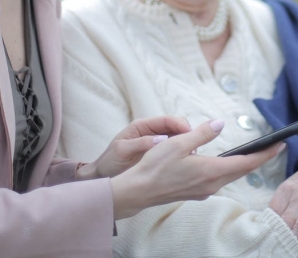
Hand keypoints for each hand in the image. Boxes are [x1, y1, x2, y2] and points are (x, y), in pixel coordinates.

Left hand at [78, 116, 192, 179]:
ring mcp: (156, 144)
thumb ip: (140, 143)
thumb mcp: (122, 151)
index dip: (181, 125)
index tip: (191, 134)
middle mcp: (151, 133)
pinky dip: (182, 155)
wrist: (102, 177)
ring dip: (186, 146)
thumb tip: (161, 139)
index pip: (167, 120)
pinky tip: (187, 164)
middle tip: (195, 148)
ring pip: (177, 140)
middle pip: (176, 128)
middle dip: (187, 136)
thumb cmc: (110, 162)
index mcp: (142, 127)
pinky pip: (173, 152)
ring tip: (193, 157)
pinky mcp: (158, 156)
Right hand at [109, 119, 283, 219]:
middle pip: (242, 171)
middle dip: (259, 158)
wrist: (139, 191)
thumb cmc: (156, 166)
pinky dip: (229, 169)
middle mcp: (212, 184)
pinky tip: (225, 162)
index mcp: (211, 171)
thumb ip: (202, 133)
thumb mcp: (178, 143)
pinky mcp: (196, 192)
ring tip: (254, 153)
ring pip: (231, 176)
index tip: (280, 145)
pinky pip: (219, 179)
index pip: (246, 163)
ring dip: (244, 164)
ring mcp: (204, 190)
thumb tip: (219, 124)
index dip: (265, 154)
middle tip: (273, 146)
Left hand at [268, 167, 297, 245]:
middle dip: (281, 234)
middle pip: (285, 223)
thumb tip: (266, 220)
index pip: (273, 213)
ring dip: (294, 239)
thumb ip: (280, 201)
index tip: (269, 233)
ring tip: (290, 245)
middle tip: (278, 242)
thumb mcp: (291, 185)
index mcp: (286, 189)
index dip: (270, 226)